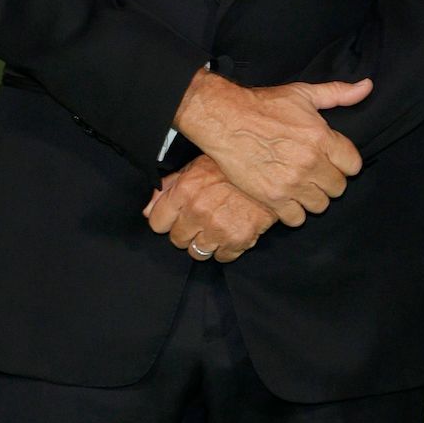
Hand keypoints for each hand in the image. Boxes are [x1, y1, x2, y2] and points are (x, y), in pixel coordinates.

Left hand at [144, 156, 276, 262]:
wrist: (274, 168)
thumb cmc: (234, 166)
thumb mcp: (198, 165)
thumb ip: (170, 186)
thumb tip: (148, 209)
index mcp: (185, 190)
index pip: (157, 222)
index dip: (167, 219)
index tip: (179, 215)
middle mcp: (198, 211)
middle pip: (177, 240)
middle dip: (188, 231)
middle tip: (203, 218)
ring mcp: (218, 228)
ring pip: (197, 252)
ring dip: (206, 241)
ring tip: (218, 225)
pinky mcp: (239, 239)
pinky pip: (222, 257)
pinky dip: (227, 247)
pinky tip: (233, 230)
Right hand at [172, 70, 371, 226]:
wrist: (225, 119)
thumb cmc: (264, 105)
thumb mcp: (304, 93)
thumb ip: (338, 93)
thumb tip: (367, 87)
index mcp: (322, 137)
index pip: (354, 165)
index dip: (345, 162)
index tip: (333, 160)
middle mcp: (310, 163)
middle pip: (338, 187)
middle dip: (329, 180)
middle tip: (315, 172)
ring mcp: (291, 183)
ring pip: (320, 205)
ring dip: (313, 197)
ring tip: (302, 186)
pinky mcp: (272, 198)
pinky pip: (296, 218)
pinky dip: (293, 212)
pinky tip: (287, 197)